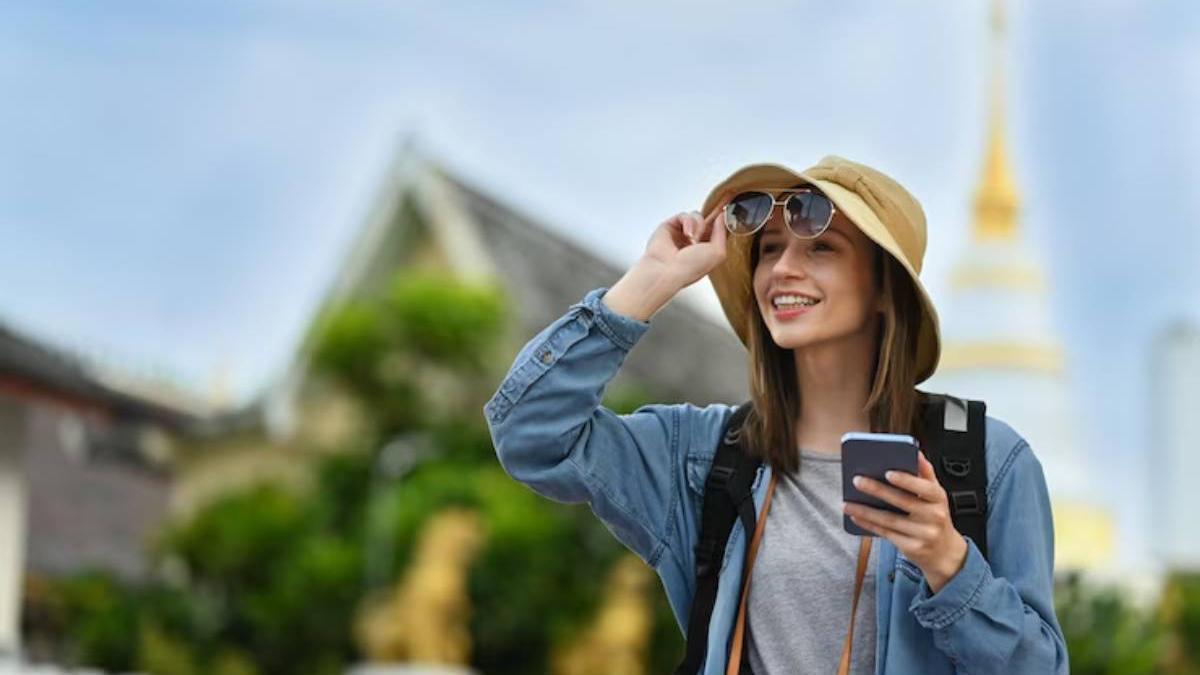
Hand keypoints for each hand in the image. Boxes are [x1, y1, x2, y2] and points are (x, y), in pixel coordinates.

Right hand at [639, 194, 732, 290]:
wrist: (666, 270)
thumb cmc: (691, 268)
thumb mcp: (718, 253)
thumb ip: (722, 232)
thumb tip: (721, 215)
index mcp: (708, 249)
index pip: (718, 229)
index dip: (724, 219)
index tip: (733, 204)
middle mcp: (696, 241)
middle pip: (708, 219)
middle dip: (714, 215)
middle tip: (725, 200)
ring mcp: (682, 233)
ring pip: (697, 216)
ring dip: (698, 226)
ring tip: (692, 240)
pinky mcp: (670, 226)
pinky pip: (684, 215)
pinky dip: (688, 222)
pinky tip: (687, 234)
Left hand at [842, 451, 968, 592]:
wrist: (945, 552)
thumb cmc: (935, 517)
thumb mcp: (936, 496)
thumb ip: (925, 475)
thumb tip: (916, 453)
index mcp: (939, 499)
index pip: (925, 487)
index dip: (907, 480)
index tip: (888, 472)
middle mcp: (934, 516)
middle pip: (903, 502)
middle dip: (878, 490)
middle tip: (857, 480)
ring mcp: (923, 534)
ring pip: (890, 520)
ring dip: (865, 511)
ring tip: (847, 503)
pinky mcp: (912, 547)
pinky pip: (886, 533)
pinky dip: (869, 524)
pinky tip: (855, 516)